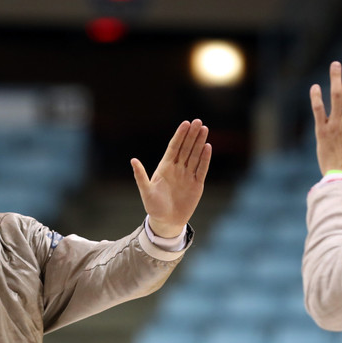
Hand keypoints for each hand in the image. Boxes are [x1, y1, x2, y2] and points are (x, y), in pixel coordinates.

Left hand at [132, 119, 211, 238]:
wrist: (166, 221)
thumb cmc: (154, 207)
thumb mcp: (145, 191)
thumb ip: (140, 176)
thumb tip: (133, 160)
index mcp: (165, 167)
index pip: (174, 147)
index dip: (180, 135)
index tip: (185, 123)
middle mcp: (178, 168)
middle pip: (186, 148)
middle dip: (192, 135)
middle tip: (197, 121)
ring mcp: (188, 175)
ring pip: (195, 155)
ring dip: (200, 143)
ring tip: (204, 129)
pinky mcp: (196, 184)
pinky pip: (202, 169)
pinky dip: (205, 159)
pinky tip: (208, 147)